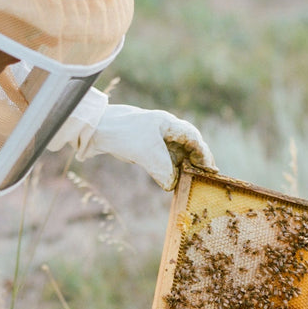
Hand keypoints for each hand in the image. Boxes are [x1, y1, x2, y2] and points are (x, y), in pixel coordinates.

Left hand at [84, 104, 216, 190]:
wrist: (98, 128)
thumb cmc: (124, 135)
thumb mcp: (147, 155)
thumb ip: (163, 170)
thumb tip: (172, 184)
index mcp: (168, 124)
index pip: (193, 138)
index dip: (203, 153)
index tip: (209, 168)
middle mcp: (164, 129)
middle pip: (188, 143)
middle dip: (198, 159)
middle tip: (206, 174)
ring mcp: (155, 136)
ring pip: (176, 151)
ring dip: (184, 165)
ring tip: (191, 179)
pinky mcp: (145, 145)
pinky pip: (164, 157)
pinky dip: (170, 167)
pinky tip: (172, 179)